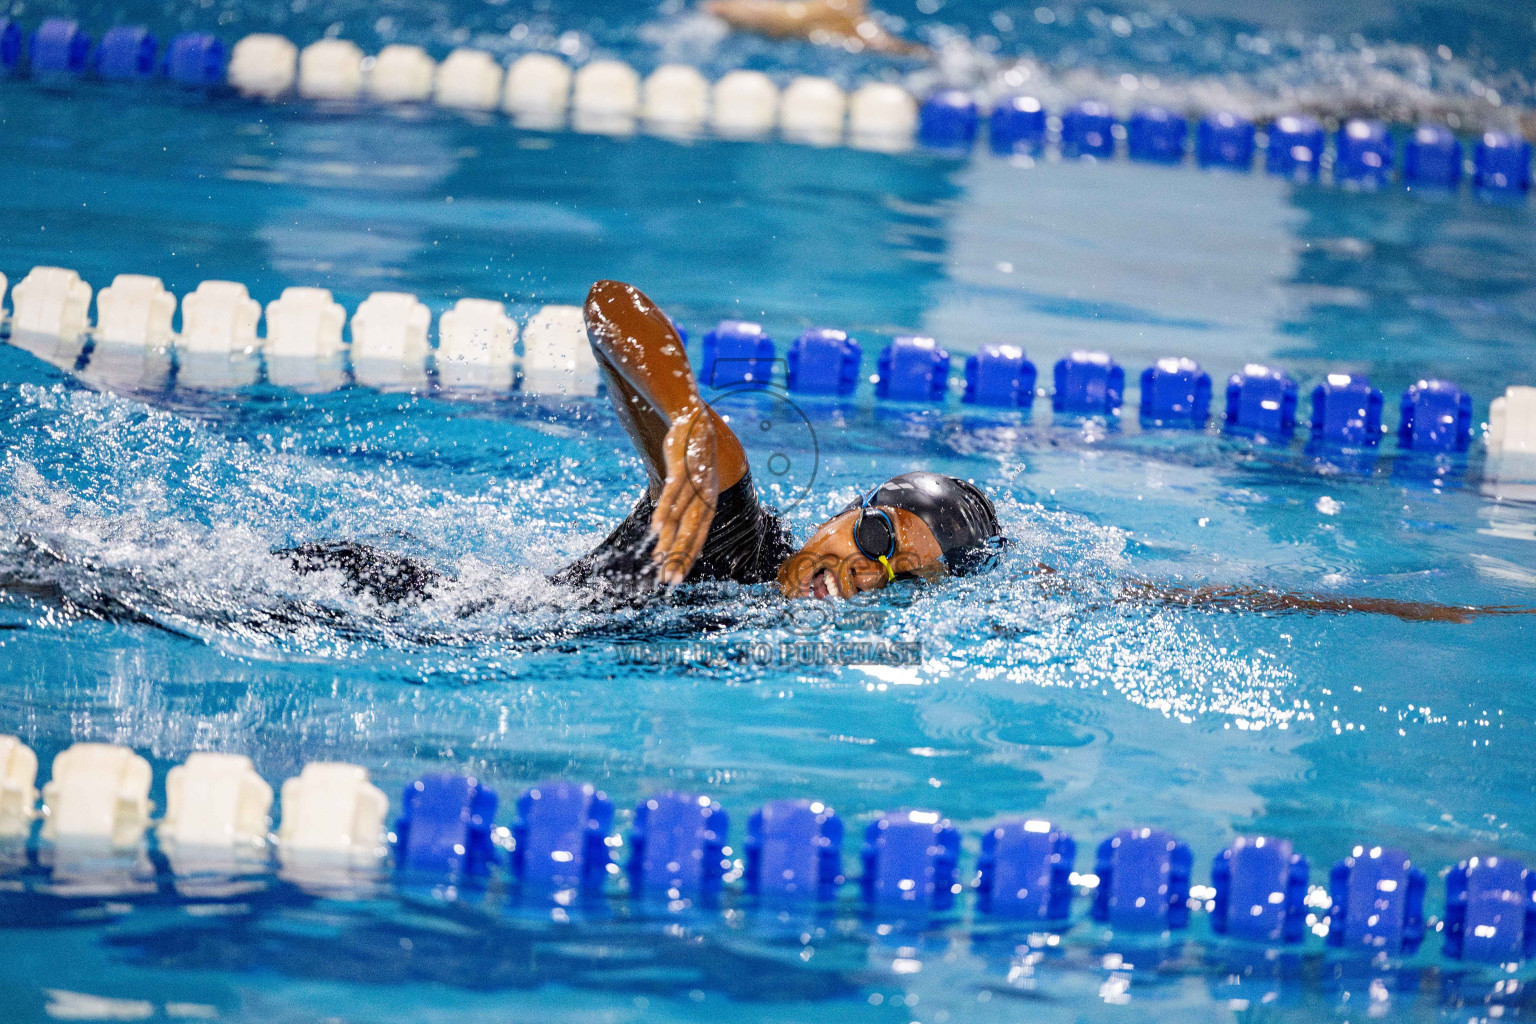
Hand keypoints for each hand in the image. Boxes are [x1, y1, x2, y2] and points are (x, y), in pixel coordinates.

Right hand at [650, 403, 718, 585]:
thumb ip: (681, 508)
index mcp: (708, 502)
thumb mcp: (690, 485)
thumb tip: (665, 532)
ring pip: (681, 516)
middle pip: (692, 532)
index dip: (687, 558)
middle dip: (679, 557)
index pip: (699, 537)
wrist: (694, 421)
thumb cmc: (690, 458)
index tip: (676, 578)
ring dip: (670, 538)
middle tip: (668, 579)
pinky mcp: (683, 469)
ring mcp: (695, 483)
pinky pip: (672, 494)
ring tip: (658, 557)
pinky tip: (655, 527)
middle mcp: (705, 496)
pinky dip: (665, 511)